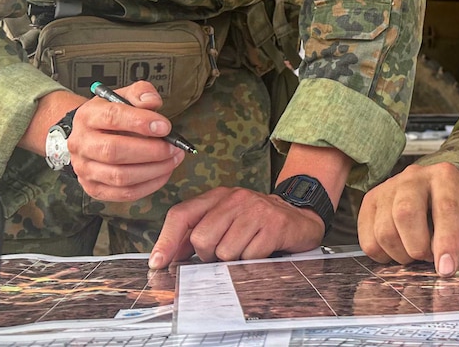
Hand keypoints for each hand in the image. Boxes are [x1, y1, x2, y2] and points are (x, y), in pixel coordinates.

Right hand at [66, 81, 183, 201]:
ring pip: (120, 176)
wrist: (88, 135)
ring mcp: (84, 169)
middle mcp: (81, 143)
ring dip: (153, 170)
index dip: (140, 122)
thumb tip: (153, 103)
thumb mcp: (123, 96)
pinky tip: (163, 173)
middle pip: (114, 151)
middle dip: (150, 151)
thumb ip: (140, 93)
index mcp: (88, 116)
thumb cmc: (112, 115)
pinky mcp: (93, 188)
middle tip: (174, 147)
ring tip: (173, 160)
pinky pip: (123, 193)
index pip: (112, 117)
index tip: (165, 127)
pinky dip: (148, 186)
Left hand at [147, 186, 325, 267]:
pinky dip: (252, 261)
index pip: (182, 214)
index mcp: (219, 196)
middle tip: (224, 253)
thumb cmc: (257, 222)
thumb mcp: (226, 220)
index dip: (167, 240)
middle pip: (202, 239)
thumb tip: (166, 256)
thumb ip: (197, 232)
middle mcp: (236, 198)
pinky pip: (249, 257)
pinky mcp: (274, 225)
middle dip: (208, 255)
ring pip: (224, 251)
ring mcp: (256, 210)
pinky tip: (261, 250)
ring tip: (246, 249)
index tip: (158, 262)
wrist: (299, 217)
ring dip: (233, 260)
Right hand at [358, 162, 458, 276]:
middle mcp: (414, 176)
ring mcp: (388, 187)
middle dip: (417, 247)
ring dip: (402, 255)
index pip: (445, 208)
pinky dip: (384, 256)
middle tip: (427, 257)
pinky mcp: (370, 202)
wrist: (435, 191)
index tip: (446, 269)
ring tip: (415, 252)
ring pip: (384, 230)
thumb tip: (446, 259)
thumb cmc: (456, 207)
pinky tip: (399, 250)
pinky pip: (368, 240)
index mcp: (445, 175)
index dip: (446, 242)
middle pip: (405, 214)